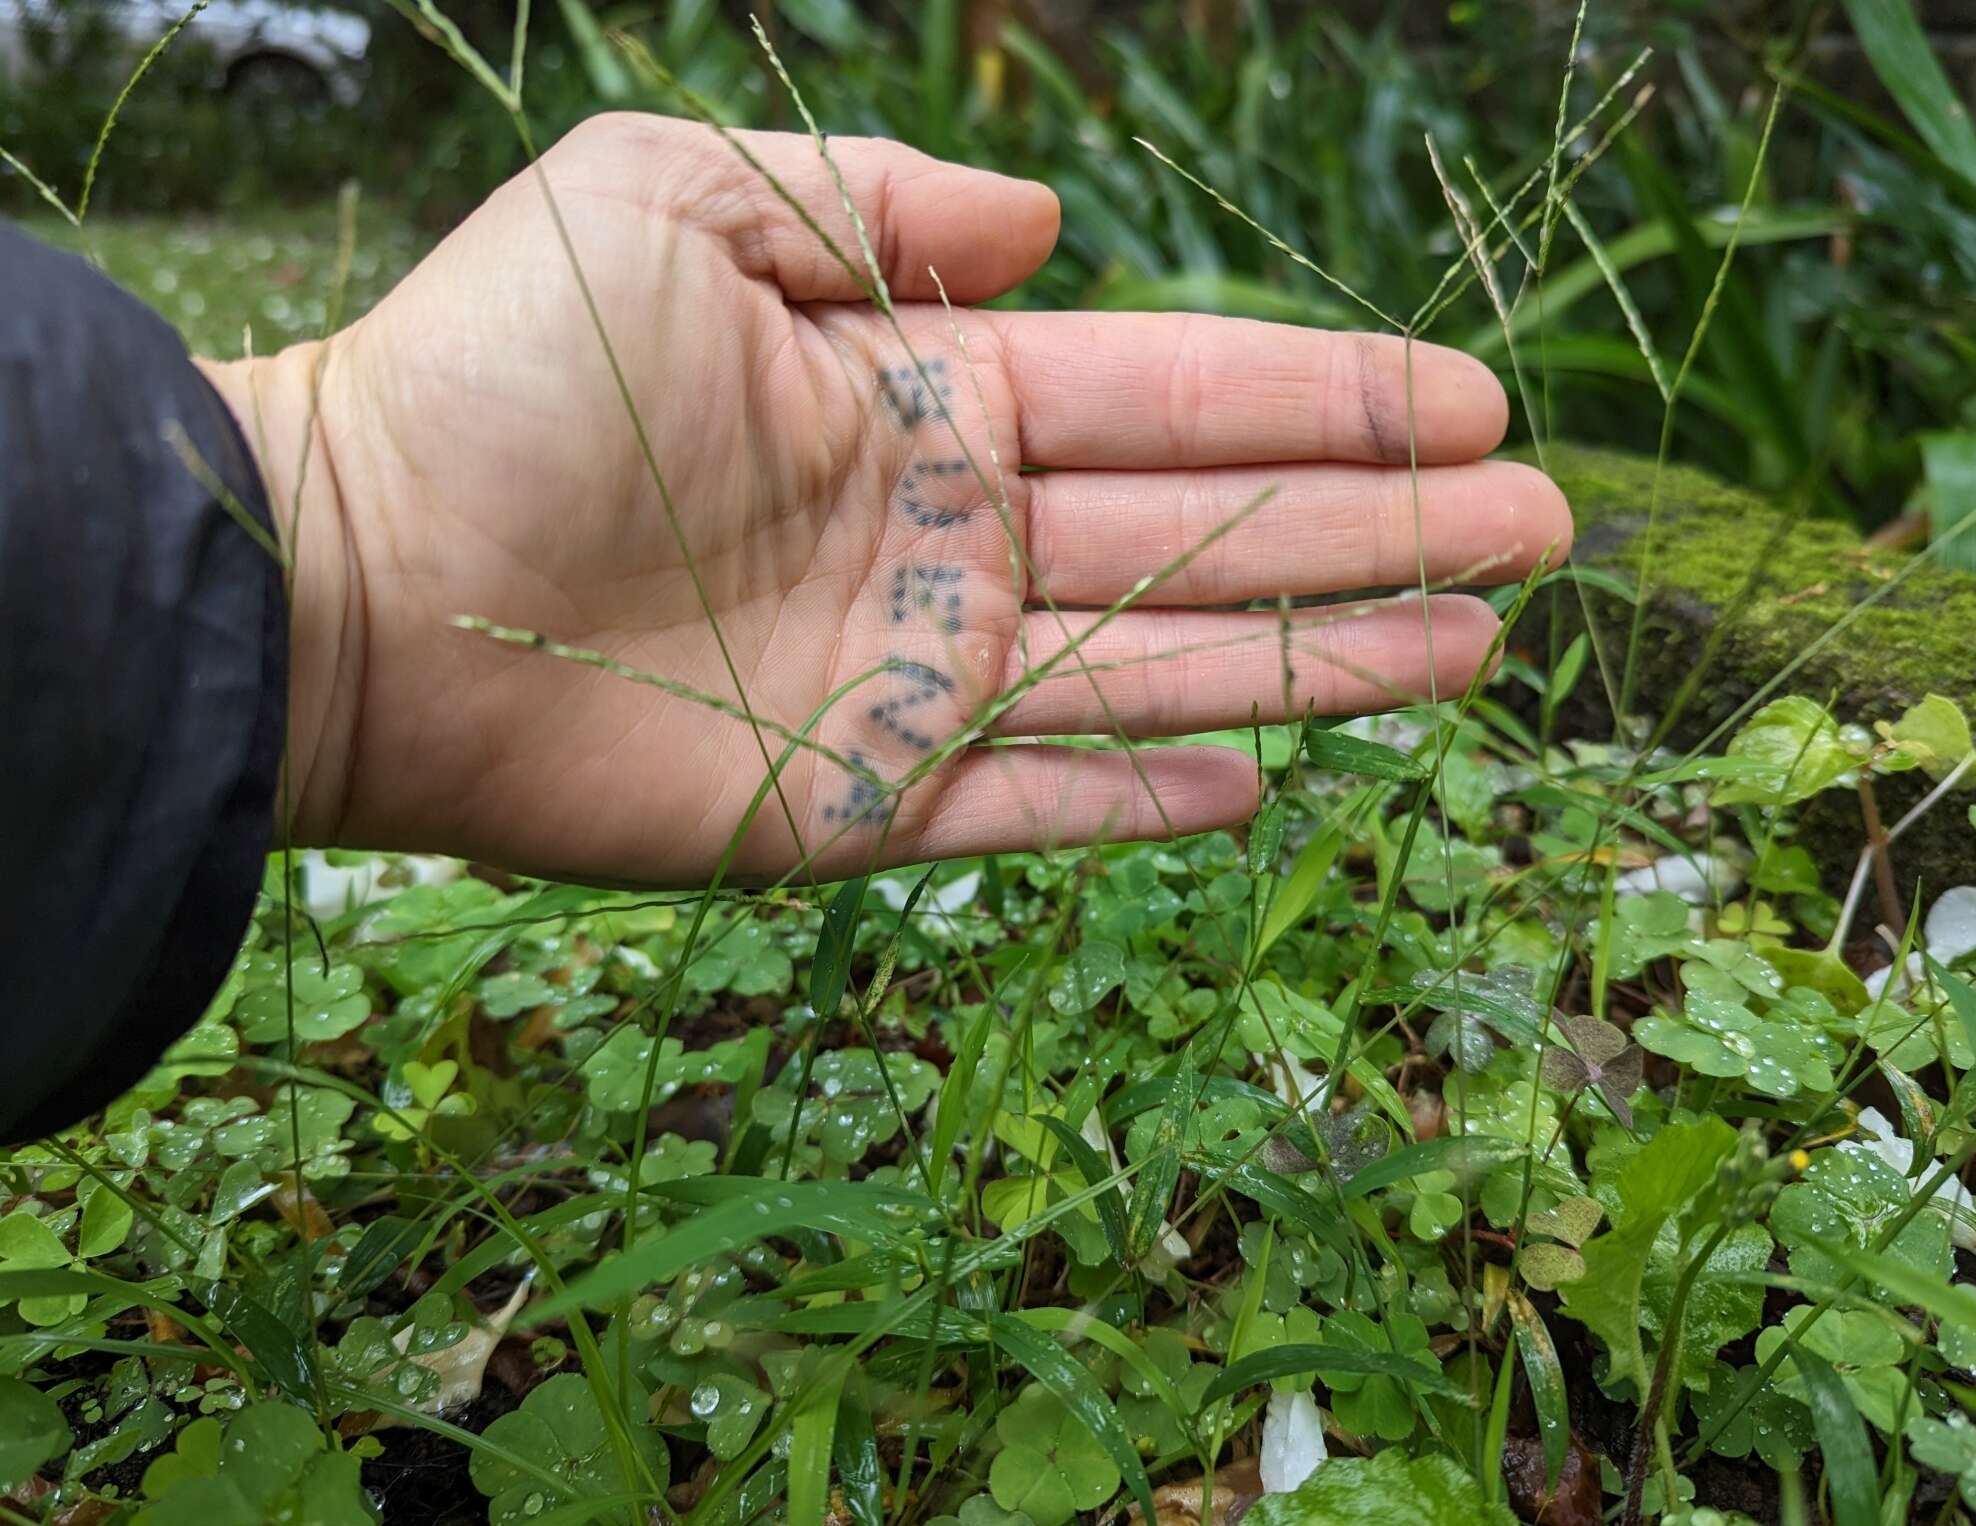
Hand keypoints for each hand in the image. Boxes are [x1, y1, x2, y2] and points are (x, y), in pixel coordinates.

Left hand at [202, 114, 1568, 884]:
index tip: (1467, 400)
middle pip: (1211, 534)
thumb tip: (1047, 227)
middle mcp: (949, 538)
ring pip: (1164, 670)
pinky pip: (1041, 802)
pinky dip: (1149, 793)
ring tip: (1479, 641)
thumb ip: (870, 196)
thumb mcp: (679, 195)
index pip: (1175, 394)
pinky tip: (1269, 775)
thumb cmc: (500, 372)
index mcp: (925, 394)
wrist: (356, 580)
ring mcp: (916, 678)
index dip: (1326, 397)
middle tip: (1543, 521)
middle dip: (1378, 527)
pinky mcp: (861, 804)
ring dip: (1322, 658)